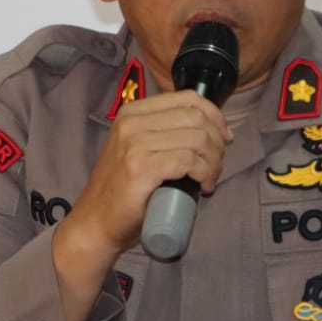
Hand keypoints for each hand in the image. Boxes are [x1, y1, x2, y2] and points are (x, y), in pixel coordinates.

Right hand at [51, 91, 229, 320]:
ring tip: (209, 179)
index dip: (214, 115)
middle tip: (216, 166)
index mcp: (132, 112)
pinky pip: (189, 160)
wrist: (97, 223)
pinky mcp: (141, 167)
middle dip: (217, 143)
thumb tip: (208, 129)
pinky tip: (205, 186)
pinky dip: (205, 173)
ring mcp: (135, 144)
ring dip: (214, 161)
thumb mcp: (138, 149)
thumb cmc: (123, 191)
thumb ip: (162, 134)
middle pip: (196, 118)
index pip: (188, 98)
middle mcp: (132, 123)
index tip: (224, 137)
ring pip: (197, 139)